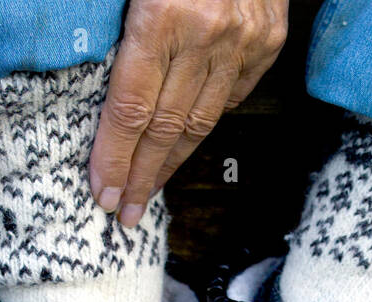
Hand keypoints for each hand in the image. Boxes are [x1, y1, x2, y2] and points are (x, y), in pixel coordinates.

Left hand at [89, 0, 287, 226]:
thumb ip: (121, 27)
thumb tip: (103, 90)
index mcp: (163, 14)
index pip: (131, 107)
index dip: (114, 157)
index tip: (103, 192)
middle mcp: (206, 34)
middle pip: (165, 126)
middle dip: (141, 175)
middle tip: (125, 211)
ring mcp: (243, 39)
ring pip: (202, 118)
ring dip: (172, 161)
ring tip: (149, 188)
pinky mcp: (268, 39)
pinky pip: (234, 92)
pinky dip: (208, 116)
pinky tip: (187, 137)